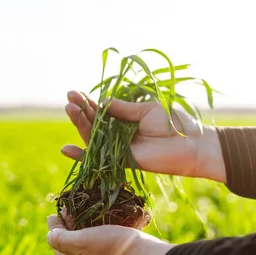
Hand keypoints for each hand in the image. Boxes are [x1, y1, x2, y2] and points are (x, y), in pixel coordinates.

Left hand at [46, 215, 173, 254]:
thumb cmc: (115, 249)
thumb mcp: (82, 242)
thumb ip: (61, 240)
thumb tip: (49, 235)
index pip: (56, 243)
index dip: (55, 225)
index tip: (57, 209)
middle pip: (71, 246)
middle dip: (68, 227)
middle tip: (70, 208)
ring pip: (87, 246)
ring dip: (84, 229)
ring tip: (86, 212)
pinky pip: (103, 247)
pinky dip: (100, 234)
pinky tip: (105, 224)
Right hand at [61, 91, 225, 182]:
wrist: (190, 145)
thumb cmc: (173, 123)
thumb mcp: (146, 109)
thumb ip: (123, 108)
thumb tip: (101, 102)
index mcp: (126, 118)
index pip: (102, 110)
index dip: (88, 102)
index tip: (74, 92)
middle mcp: (119, 133)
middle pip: (94, 122)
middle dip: (81, 110)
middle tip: (69, 98)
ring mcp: (119, 148)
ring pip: (93, 137)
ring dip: (80, 124)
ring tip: (69, 109)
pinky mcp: (122, 162)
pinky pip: (98, 160)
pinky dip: (81, 156)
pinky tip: (65, 149)